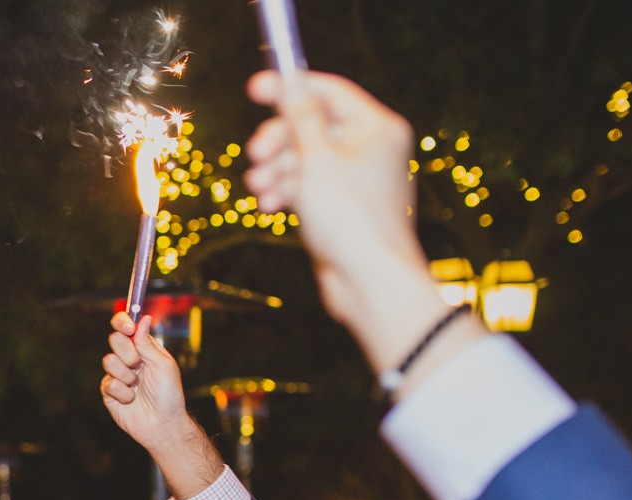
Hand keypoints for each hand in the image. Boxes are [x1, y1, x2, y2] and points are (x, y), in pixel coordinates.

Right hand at [100, 315, 190, 444]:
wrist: (162, 423)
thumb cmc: (168, 394)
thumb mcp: (162, 364)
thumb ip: (148, 343)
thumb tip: (143, 318)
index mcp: (143, 348)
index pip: (126, 326)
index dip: (123, 322)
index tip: (128, 327)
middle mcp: (128, 359)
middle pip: (114, 340)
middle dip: (127, 352)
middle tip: (138, 365)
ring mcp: (117, 375)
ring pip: (108, 361)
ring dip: (126, 375)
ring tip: (137, 387)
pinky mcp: (109, 392)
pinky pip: (108, 383)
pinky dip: (123, 393)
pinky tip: (131, 400)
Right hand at [243, 70, 449, 371]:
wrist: (370, 281)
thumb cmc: (352, 219)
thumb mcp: (317, 160)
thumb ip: (301, 118)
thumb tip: (292, 86)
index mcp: (376, 127)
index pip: (329, 92)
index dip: (290, 88)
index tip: (256, 88)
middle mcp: (370, 149)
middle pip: (312, 126)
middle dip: (278, 141)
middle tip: (255, 155)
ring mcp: (356, 179)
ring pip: (305, 159)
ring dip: (277, 171)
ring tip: (260, 189)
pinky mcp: (343, 207)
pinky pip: (308, 186)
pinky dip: (287, 192)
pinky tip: (270, 206)